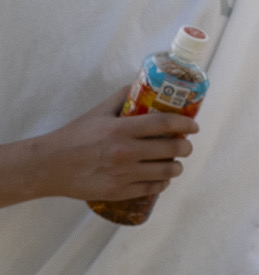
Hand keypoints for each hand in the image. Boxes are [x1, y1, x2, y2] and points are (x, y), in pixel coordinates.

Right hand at [18, 89, 198, 203]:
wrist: (48, 166)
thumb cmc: (74, 136)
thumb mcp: (98, 112)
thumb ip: (122, 97)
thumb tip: (141, 82)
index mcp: (122, 129)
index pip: (165, 124)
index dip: (186, 124)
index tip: (194, 126)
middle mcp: (126, 152)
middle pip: (172, 149)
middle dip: (185, 147)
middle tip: (185, 145)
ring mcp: (123, 174)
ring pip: (167, 171)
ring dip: (176, 166)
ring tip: (174, 162)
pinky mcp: (118, 191)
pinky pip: (152, 188)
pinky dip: (162, 183)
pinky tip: (161, 179)